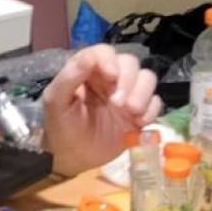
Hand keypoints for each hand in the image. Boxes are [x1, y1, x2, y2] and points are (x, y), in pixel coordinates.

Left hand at [42, 44, 160, 176]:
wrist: (72, 158)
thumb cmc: (61, 126)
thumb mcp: (56, 101)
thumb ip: (70, 77)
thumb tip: (90, 57)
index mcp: (88, 70)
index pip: (104, 52)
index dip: (110, 60)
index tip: (110, 76)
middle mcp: (110, 78)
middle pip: (130, 62)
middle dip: (128, 80)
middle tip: (117, 104)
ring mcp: (127, 94)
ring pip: (147, 78)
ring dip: (142, 93)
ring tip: (130, 112)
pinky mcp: (139, 113)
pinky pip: (155, 102)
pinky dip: (151, 111)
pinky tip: (138, 124)